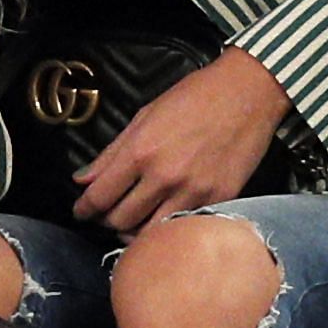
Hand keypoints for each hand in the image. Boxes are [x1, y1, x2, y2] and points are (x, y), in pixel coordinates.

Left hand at [71, 48, 291, 236]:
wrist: (247, 93)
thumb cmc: (194, 98)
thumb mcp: (144, 117)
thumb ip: (111, 153)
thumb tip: (82, 179)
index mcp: (141, 152)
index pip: (100, 196)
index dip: (84, 209)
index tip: (81, 212)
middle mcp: (165, 177)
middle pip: (121, 221)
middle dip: (107, 220)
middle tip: (107, 214)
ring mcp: (194, 192)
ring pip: (152, 233)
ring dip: (136, 231)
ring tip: (133, 220)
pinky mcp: (220, 200)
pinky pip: (184, 227)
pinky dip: (168, 229)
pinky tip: (163, 219)